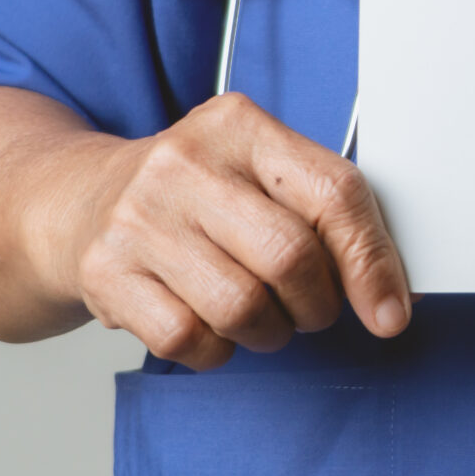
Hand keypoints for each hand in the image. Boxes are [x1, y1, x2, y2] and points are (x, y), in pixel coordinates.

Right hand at [36, 92, 410, 369]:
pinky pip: (189, 340)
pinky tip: (207, 322)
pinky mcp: (105, 273)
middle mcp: (185, 162)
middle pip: (291, 258)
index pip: (334, 194)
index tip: (391, 312)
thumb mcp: (260, 174)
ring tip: (257, 313)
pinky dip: (215, 349)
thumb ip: (328, 217)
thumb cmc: (196, 195)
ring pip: (243, 308)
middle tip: (309, 307)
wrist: (79, 201)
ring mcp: (139, 217)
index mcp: (241, 126)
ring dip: (268, 331)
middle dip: (317, 304)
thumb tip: (395, 298)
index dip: (373, 262)